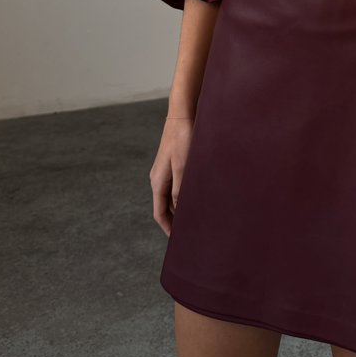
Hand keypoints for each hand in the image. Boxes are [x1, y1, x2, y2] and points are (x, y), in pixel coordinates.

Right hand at [149, 117, 193, 235]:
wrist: (182, 114)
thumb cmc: (183, 139)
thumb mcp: (183, 167)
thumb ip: (180, 190)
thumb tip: (181, 210)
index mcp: (158, 182)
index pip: (160, 213)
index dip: (168, 228)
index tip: (178, 241)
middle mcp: (159, 178)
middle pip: (165, 206)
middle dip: (175, 220)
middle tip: (190, 232)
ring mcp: (165, 171)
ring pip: (171, 196)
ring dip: (181, 207)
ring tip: (195, 218)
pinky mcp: (173, 163)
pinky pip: (177, 185)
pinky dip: (184, 195)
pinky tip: (197, 196)